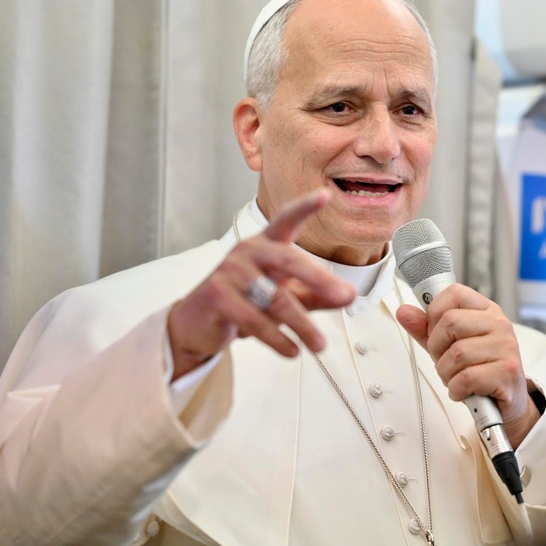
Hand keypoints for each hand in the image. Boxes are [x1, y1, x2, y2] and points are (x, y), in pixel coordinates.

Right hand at [167, 189, 355, 379]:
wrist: (197, 324)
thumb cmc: (243, 302)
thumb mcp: (284, 296)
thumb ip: (315, 294)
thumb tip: (348, 295)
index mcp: (266, 244)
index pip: (287, 220)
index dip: (305, 207)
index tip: (325, 195)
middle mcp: (248, 251)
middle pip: (289, 260)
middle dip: (320, 279)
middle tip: (345, 295)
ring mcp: (230, 272)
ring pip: (276, 299)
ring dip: (302, 325)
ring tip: (319, 345)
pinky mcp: (217, 296)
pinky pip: (255, 319)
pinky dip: (277, 338)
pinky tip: (292, 350)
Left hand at [396, 284, 539, 447]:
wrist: (507, 401)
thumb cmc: (479, 369)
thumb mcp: (449, 345)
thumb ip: (426, 329)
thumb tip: (403, 312)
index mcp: (486, 310)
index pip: (454, 293)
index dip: (434, 313)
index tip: (435, 332)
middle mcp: (499, 324)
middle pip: (450, 322)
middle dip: (437, 348)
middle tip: (445, 362)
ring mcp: (506, 347)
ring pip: (456, 353)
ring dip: (446, 373)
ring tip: (456, 378)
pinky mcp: (507, 372)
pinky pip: (466, 378)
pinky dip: (456, 389)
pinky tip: (463, 391)